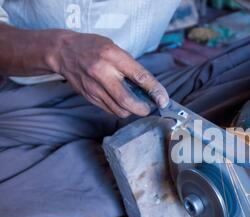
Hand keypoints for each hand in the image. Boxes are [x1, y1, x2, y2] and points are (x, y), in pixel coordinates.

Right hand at [48, 31, 168, 117]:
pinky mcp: (88, 96)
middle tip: (149, 108)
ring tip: (137, 106)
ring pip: (118, 109)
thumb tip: (149, 87)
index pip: (139, 76)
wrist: (63, 51)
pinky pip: (108, 109)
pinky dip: (119, 110)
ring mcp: (93, 86)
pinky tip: (123, 105)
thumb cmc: (93, 47)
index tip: (163, 99)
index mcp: (112, 56)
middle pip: (127, 100)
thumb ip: (130, 66)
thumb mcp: (114, 48)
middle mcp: (102, 72)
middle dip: (142, 108)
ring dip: (132, 111)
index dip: (154, 90)